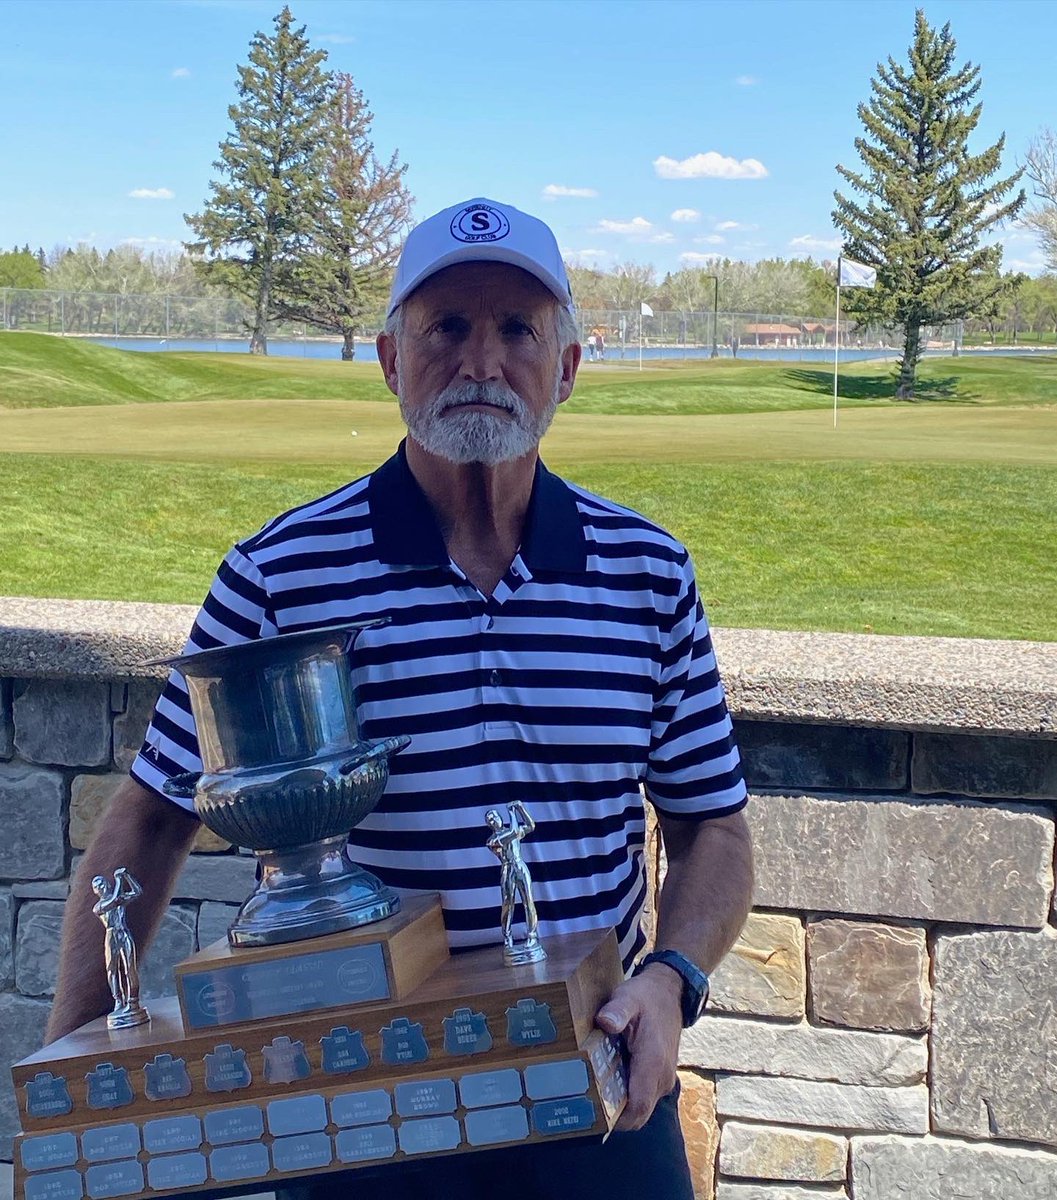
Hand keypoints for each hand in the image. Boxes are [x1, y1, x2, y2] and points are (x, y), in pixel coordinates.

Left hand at [595, 964, 682, 1130]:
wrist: (668, 993)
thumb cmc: (646, 997)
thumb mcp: (628, 997)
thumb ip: (617, 1011)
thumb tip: (605, 1022)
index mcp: (654, 1062)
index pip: (639, 1107)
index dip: (616, 1119)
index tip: (592, 1115)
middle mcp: (662, 1076)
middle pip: (638, 1113)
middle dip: (613, 1114)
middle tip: (586, 1102)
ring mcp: (663, 1079)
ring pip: (640, 1106)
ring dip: (619, 1103)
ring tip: (593, 1089)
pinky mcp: (660, 1077)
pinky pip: (643, 1096)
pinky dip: (626, 1094)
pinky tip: (608, 1078)